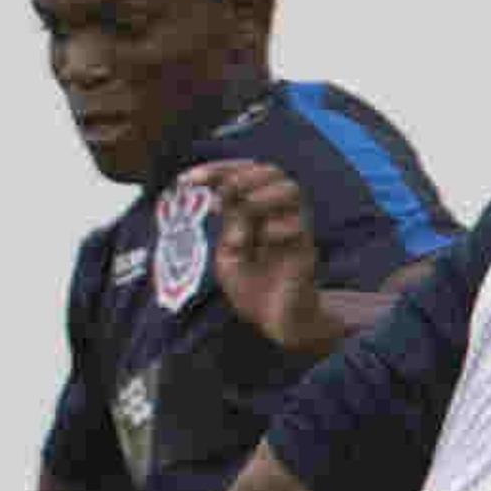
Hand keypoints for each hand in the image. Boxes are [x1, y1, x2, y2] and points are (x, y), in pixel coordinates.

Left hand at [181, 160, 337, 355]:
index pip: (240, 175)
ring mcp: (292, 229)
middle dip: (241, 174)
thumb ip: (227, 227)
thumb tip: (222, 200)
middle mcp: (275, 214)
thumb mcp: (227, 256)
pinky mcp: (304, 250)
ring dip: (263, 194)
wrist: (277, 320)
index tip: (186, 180)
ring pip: (291, 189)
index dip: (215, 171)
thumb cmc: (252, 287)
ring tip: (246, 208)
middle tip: (223, 191)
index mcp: (253, 212)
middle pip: (270, 171)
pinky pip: (299, 226)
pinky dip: (277, 227)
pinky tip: (264, 239)